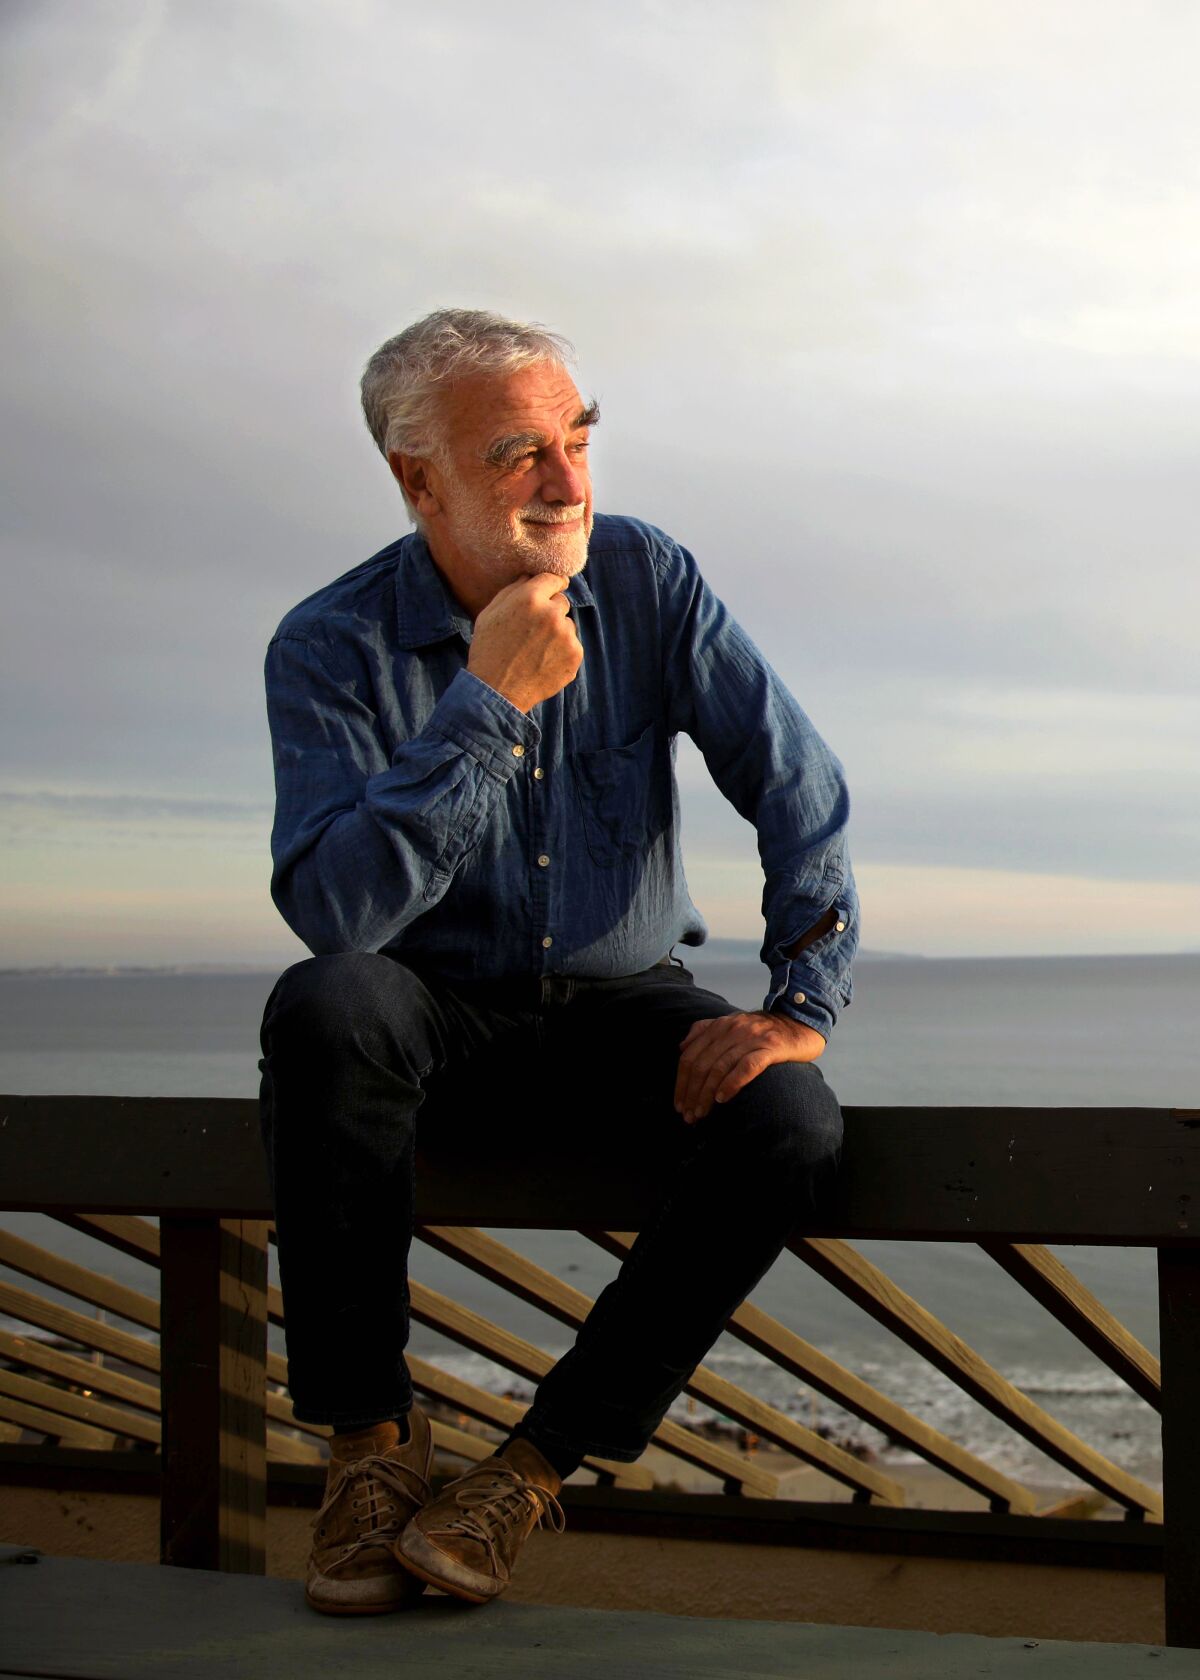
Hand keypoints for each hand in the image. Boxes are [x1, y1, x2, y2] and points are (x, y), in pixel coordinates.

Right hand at [468, 573, 582, 711]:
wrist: (496, 690)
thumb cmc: (489, 649)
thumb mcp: (490, 612)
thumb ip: (513, 589)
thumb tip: (530, 576)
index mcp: (530, 597)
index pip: (554, 578)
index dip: (551, 585)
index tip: (550, 591)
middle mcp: (552, 613)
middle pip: (562, 601)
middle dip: (550, 611)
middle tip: (533, 630)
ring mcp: (566, 635)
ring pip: (567, 624)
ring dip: (557, 632)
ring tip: (536, 649)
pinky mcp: (575, 655)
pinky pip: (573, 645)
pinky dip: (562, 652)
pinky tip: (543, 661)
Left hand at [674, 1011, 825, 1123]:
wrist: (801, 1024)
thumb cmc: (764, 1032)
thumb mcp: (732, 1025)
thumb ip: (705, 1030)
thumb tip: (682, 1047)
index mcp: (719, 1026)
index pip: (690, 1056)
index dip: (681, 1082)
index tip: (679, 1104)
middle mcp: (732, 1029)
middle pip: (702, 1064)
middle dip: (692, 1093)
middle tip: (689, 1115)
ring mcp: (752, 1038)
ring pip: (720, 1068)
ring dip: (707, 1094)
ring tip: (701, 1113)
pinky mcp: (771, 1048)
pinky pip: (746, 1066)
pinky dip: (731, 1083)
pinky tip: (723, 1099)